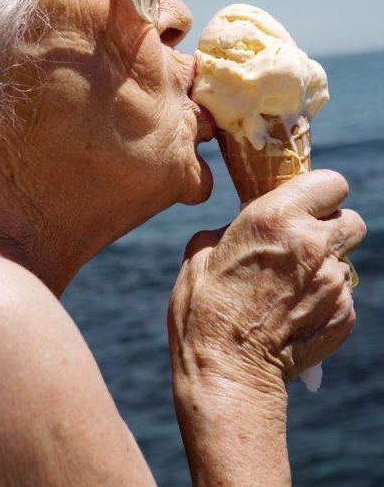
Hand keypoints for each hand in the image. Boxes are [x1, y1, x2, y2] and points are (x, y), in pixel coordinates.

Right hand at [168, 170, 365, 399]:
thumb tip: (246, 225)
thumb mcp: (202, 252)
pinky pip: (343, 295)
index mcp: (276, 218)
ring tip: (292, 287)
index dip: (321, 192)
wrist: (226, 373)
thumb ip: (234, 227)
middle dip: (332, 228)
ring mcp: (333, 282)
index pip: (331, 182)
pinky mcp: (345, 315)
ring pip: (346, 260)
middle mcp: (313, 244)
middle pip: (352, 219)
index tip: (307, 204)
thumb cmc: (203, 309)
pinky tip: (296, 313)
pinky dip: (326, 300)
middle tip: (305, 244)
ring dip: (325, 266)